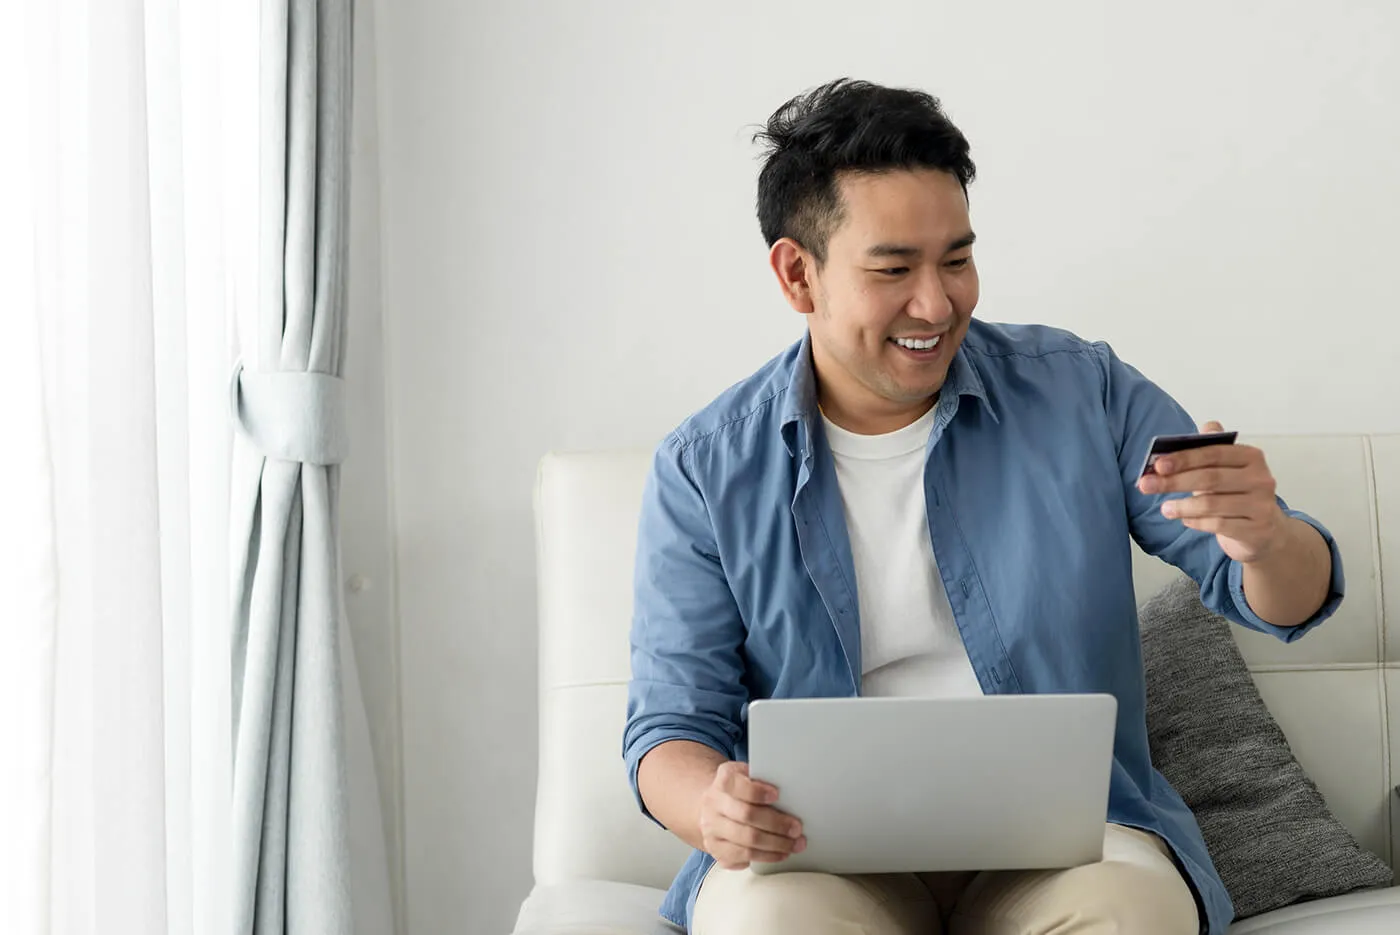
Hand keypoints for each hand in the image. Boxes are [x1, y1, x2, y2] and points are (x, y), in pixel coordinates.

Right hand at [697, 761, 805, 869]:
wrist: (715, 807)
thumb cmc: (739, 791)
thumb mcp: (748, 776)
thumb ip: (764, 780)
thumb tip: (790, 792)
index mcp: (723, 780)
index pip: (737, 785)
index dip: (757, 792)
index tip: (776, 795)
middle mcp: (713, 804)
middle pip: (746, 816)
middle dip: (776, 824)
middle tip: (796, 828)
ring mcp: (712, 829)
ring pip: (746, 842)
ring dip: (775, 845)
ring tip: (793, 844)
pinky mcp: (716, 850)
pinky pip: (743, 858)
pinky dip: (765, 857)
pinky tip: (779, 853)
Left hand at [1137, 421, 1287, 563]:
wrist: (1265, 532)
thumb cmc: (1237, 495)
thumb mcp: (1224, 470)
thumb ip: (1208, 451)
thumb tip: (1199, 429)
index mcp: (1252, 457)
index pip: (1214, 453)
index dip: (1184, 458)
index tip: (1157, 464)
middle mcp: (1261, 479)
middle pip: (1210, 478)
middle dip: (1173, 481)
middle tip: (1146, 485)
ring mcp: (1261, 505)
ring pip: (1212, 504)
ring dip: (1182, 506)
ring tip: (1165, 508)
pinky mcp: (1256, 530)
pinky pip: (1218, 525)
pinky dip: (1196, 522)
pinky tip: (1184, 520)